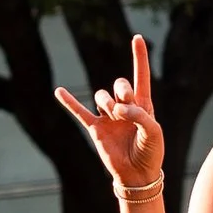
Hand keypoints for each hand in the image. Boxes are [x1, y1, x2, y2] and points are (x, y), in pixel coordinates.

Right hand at [55, 31, 163, 197]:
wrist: (137, 175)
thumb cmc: (151, 152)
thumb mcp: (153, 131)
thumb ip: (138, 115)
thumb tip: (117, 109)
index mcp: (143, 104)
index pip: (140, 76)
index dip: (139, 57)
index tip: (136, 37)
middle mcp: (125, 107)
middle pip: (120, 84)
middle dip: (122, 91)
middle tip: (126, 106)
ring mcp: (108, 117)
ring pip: (102, 96)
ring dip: (108, 103)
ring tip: (114, 116)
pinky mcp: (95, 129)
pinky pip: (79, 112)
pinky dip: (69, 102)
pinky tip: (59, 91)